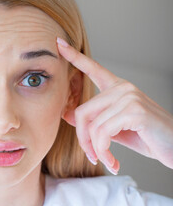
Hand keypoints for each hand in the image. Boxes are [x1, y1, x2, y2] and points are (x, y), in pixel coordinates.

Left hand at [57, 37, 172, 174]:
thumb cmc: (146, 138)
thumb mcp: (114, 128)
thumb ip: (94, 120)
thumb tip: (66, 114)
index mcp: (118, 88)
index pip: (93, 68)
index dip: (75, 57)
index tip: (59, 44)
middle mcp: (123, 87)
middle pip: (82, 112)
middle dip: (83, 139)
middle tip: (91, 156)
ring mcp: (129, 97)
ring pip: (92, 125)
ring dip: (95, 149)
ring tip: (105, 159)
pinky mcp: (134, 111)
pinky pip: (103, 133)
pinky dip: (103, 151)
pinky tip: (113, 161)